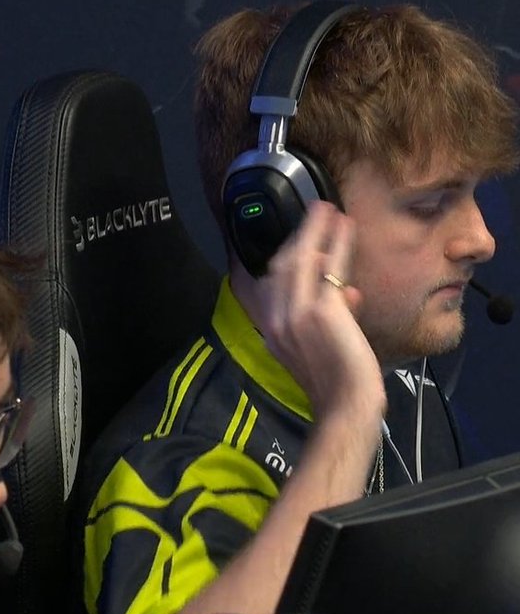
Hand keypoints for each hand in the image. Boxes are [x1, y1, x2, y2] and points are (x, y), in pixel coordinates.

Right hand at [258, 201, 384, 423]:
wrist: (345, 403)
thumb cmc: (338, 384)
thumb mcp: (322, 348)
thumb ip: (329, 318)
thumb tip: (347, 292)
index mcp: (272, 331)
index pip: (265, 286)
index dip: (276, 258)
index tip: (291, 241)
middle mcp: (276, 320)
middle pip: (280, 266)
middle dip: (297, 236)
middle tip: (313, 213)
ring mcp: (294, 314)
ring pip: (301, 260)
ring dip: (316, 231)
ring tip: (328, 210)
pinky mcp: (318, 310)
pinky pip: (327, 266)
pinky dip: (337, 243)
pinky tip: (345, 227)